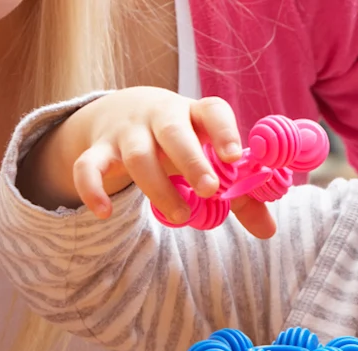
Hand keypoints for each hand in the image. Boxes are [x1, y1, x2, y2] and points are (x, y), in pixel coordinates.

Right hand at [18, 87, 276, 237]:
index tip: (236, 155)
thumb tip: (269, 232)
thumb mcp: (209, 157)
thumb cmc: (182, 142)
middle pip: (174, 132)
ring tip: (180, 216)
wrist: (123, 111)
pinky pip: (89, 166)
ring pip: (137, 155)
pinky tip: (103, 213)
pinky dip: (92, 188)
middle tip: (209, 189)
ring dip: (157, 187)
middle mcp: (161, 116)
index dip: (225, 131)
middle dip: (191, 159)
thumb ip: (240, 193)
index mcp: (195, 114)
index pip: (213, 112)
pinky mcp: (98, 149)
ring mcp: (127, 132)